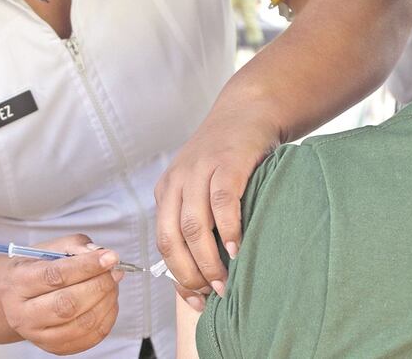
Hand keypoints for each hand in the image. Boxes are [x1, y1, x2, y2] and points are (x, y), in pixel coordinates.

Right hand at [0, 234, 121, 354]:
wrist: (18, 298)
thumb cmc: (37, 269)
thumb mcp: (50, 248)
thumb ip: (75, 245)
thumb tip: (100, 254)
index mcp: (18, 282)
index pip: (54, 276)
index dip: (86, 266)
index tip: (110, 257)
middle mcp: (22, 313)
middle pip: (67, 305)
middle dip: (99, 286)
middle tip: (115, 272)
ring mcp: (37, 335)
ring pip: (80, 324)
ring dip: (106, 302)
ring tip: (112, 285)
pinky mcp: (54, 348)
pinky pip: (88, 338)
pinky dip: (107, 319)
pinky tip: (108, 302)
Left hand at [155, 112, 278, 306]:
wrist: (248, 110)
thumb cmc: (230, 158)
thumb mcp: (204, 187)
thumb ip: (200, 220)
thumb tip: (206, 276)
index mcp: (167, 191)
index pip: (162, 242)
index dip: (176, 276)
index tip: (195, 301)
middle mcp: (177, 181)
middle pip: (172, 238)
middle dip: (190, 274)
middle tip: (211, 297)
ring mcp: (200, 170)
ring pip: (193, 225)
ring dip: (207, 260)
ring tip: (224, 284)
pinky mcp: (227, 162)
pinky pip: (222, 202)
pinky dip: (228, 230)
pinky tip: (237, 250)